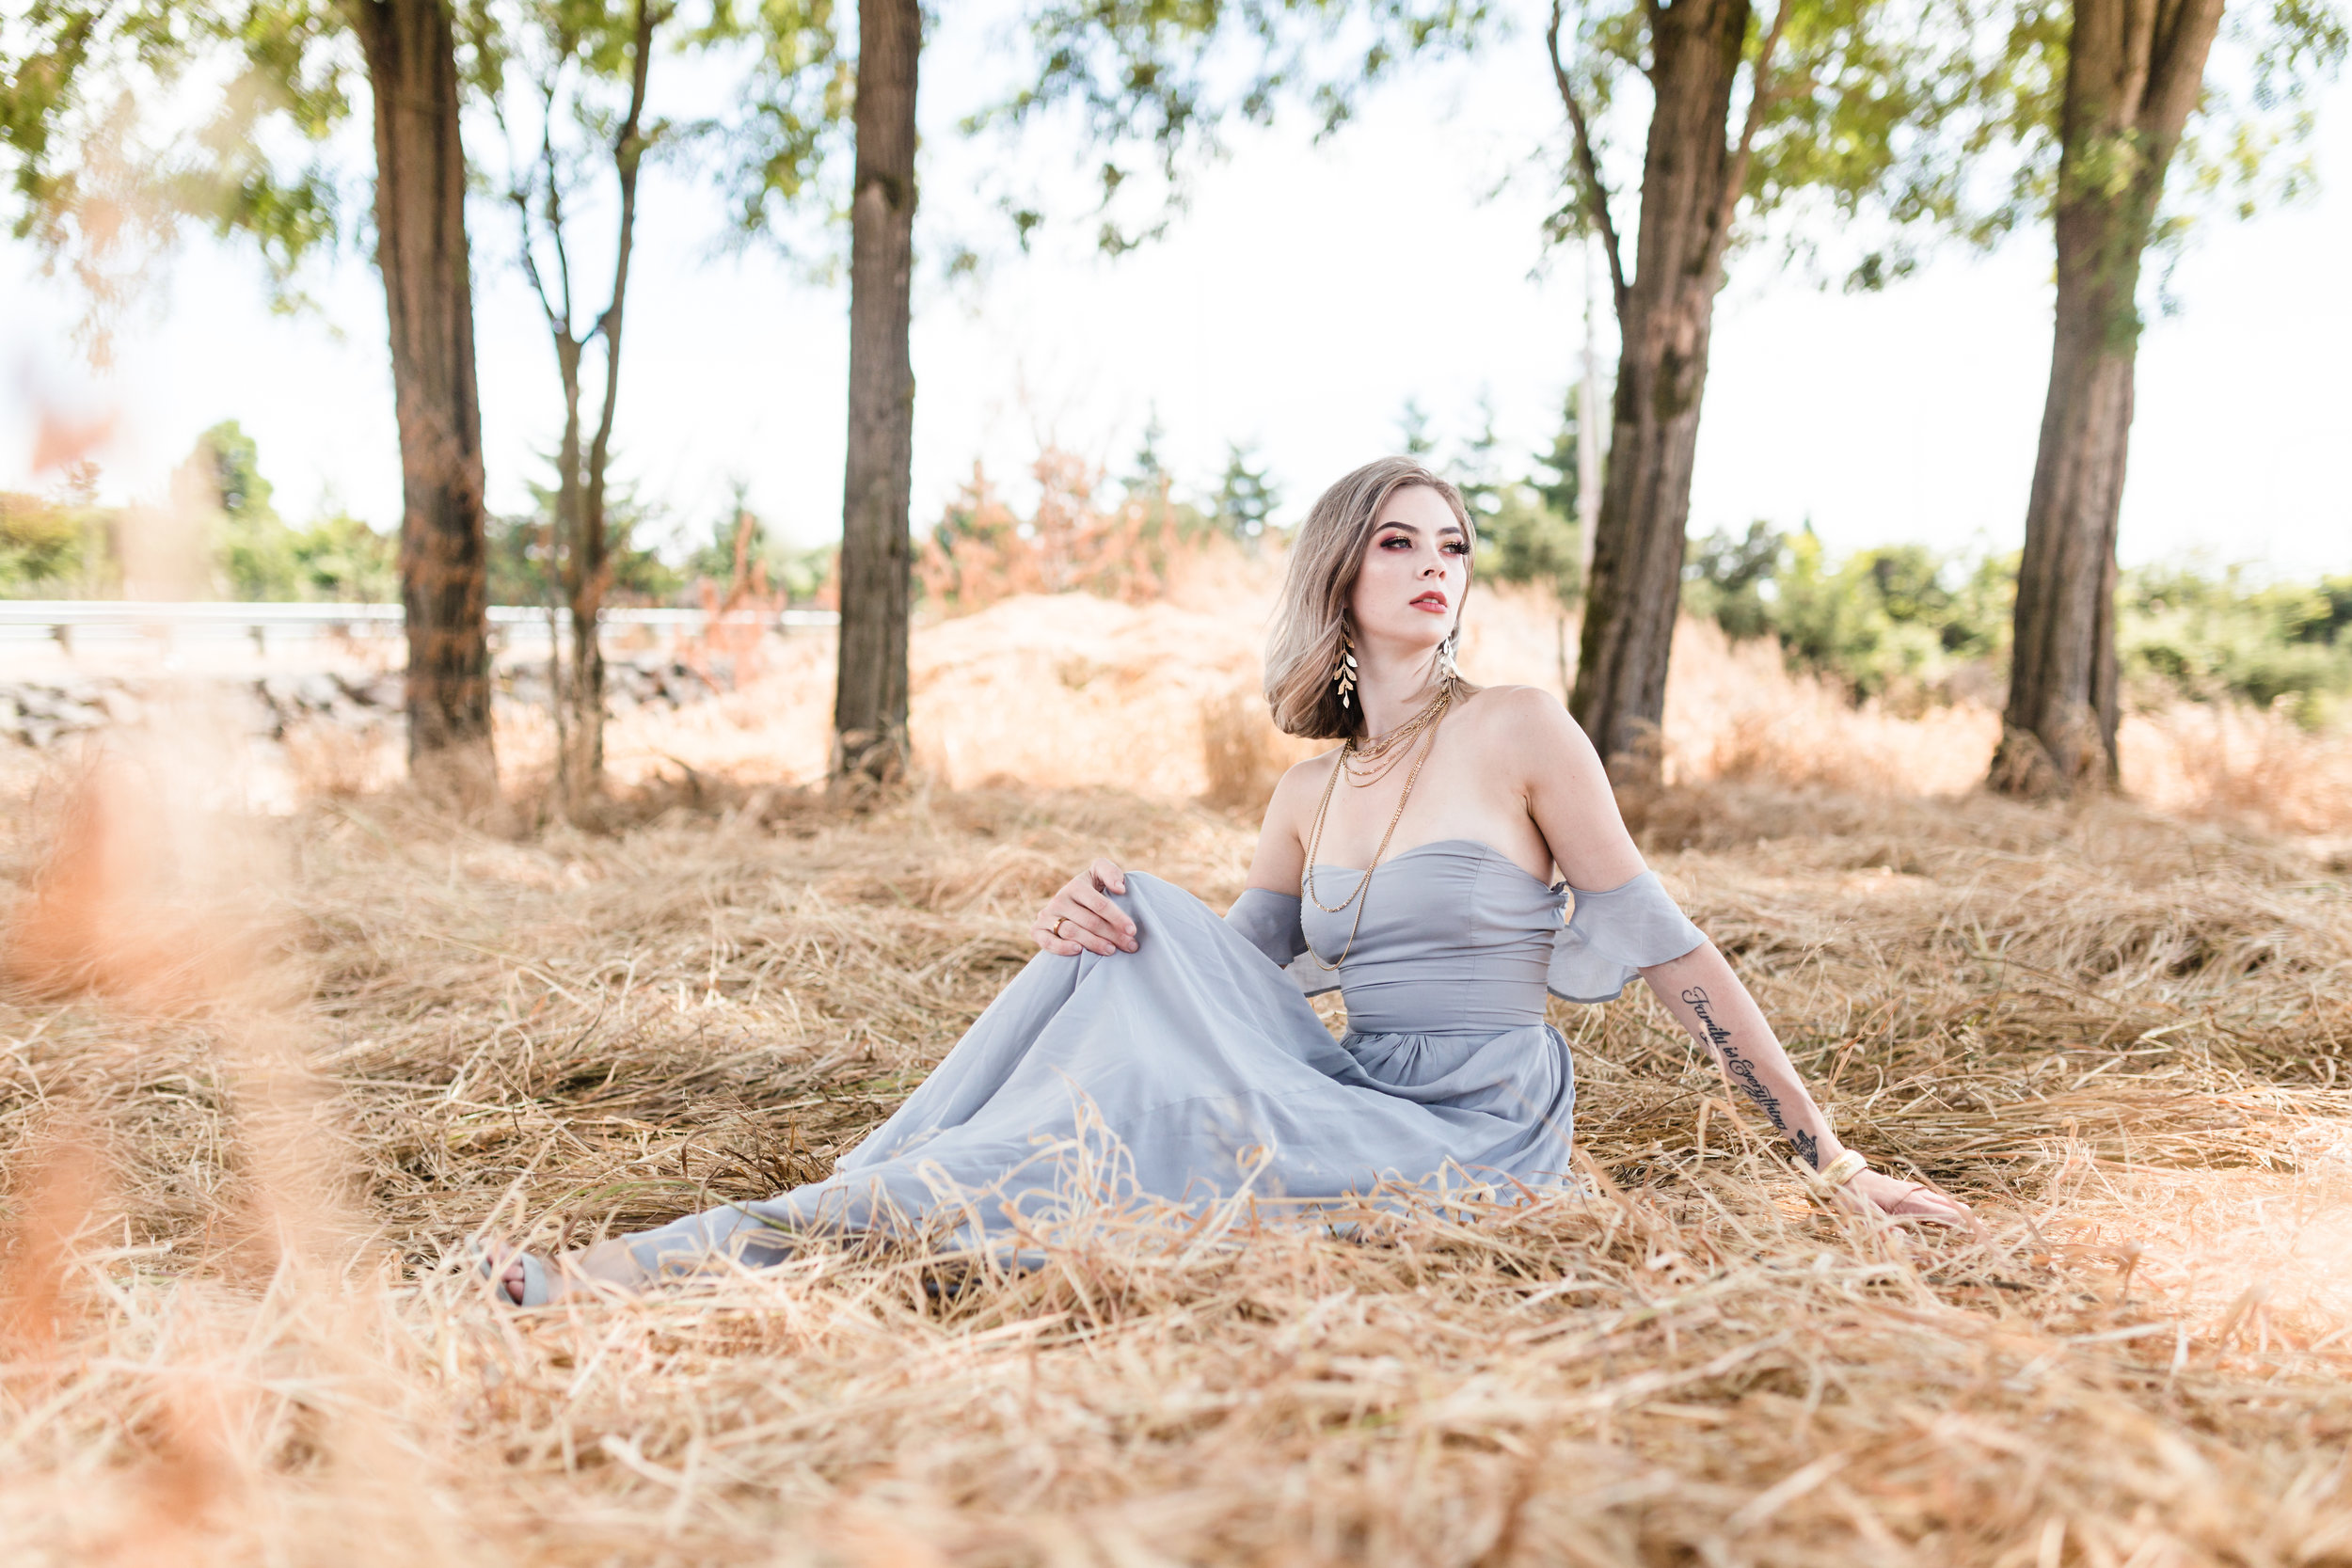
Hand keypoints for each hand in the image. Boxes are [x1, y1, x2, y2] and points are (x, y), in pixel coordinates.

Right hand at [1032, 858, 1136, 956]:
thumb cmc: (1092, 891)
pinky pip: (1048, 942)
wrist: (1068, 905)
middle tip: (1130, 945)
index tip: (1132, 930)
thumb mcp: (1100, 876)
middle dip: (1112, 934)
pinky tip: (1079, 951)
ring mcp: (1047, 915)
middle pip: (1089, 921)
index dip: (1117, 917)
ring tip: (1112, 951)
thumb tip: (1119, 888)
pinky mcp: (1037, 930)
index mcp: (1076, 885)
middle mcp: (1060, 899)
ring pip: (1072, 932)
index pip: (1099, 904)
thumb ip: (1111, 873)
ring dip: (1094, 943)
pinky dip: (1062, 947)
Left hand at [1842, 1166, 1976, 1229]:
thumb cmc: (1852, 1196)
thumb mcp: (1863, 1215)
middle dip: (1971, 1222)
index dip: (1966, 1227)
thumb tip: (1902, 1240)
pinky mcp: (1908, 1193)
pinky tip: (1951, 1219)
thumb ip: (1882, 1229)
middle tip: (1987, 1238)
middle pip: (1953, 1208)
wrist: (1844, 1173)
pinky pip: (1935, 1202)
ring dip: (1961, 1216)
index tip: (1982, 1238)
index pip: (1947, 1215)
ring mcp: (1914, 1193)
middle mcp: (1918, 1196)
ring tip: (1977, 1231)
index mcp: (1911, 1203)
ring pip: (1946, 1203)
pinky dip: (1948, 1211)